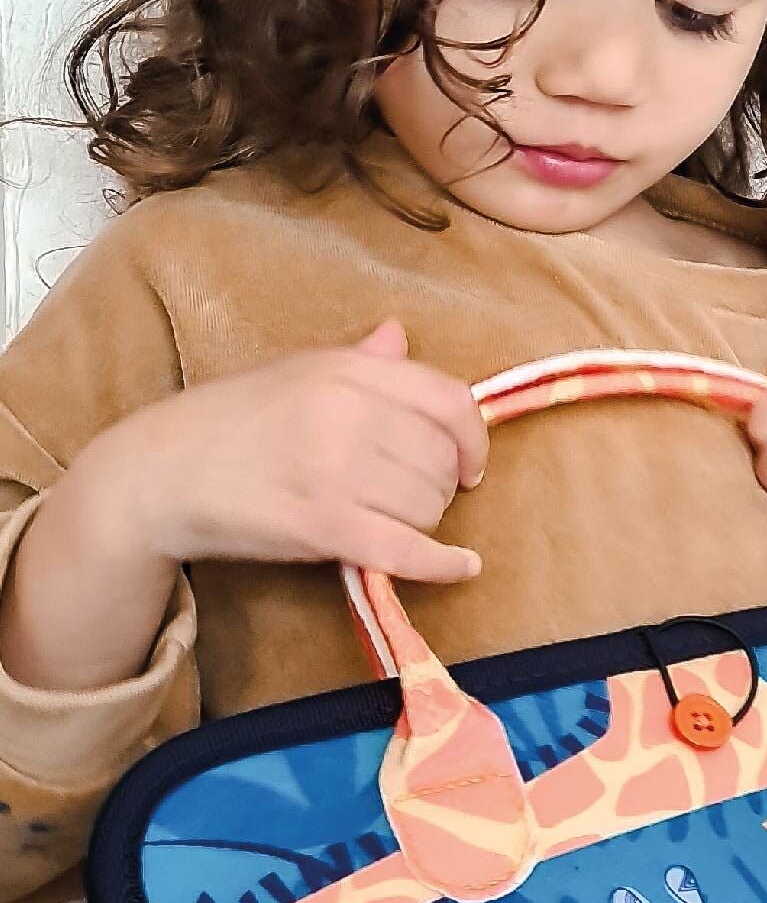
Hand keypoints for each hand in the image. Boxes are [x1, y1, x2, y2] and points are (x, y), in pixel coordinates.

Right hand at [62, 318, 489, 583]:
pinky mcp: (322, 524)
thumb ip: (360, 361)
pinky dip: (444, 565)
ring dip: (424, 523)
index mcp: (346, 371)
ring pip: (429, 507)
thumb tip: (401, 334)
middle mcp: (347, 413)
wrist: (157, 473)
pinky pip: (408, 549)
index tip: (470, 464)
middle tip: (410, 498)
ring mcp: (335, 469)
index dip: (473, 439)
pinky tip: (462, 567)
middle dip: (440, 487)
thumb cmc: (229, 422)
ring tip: (390, 520)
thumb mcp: (294, 373)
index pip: (449, 401)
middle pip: (441, 461)